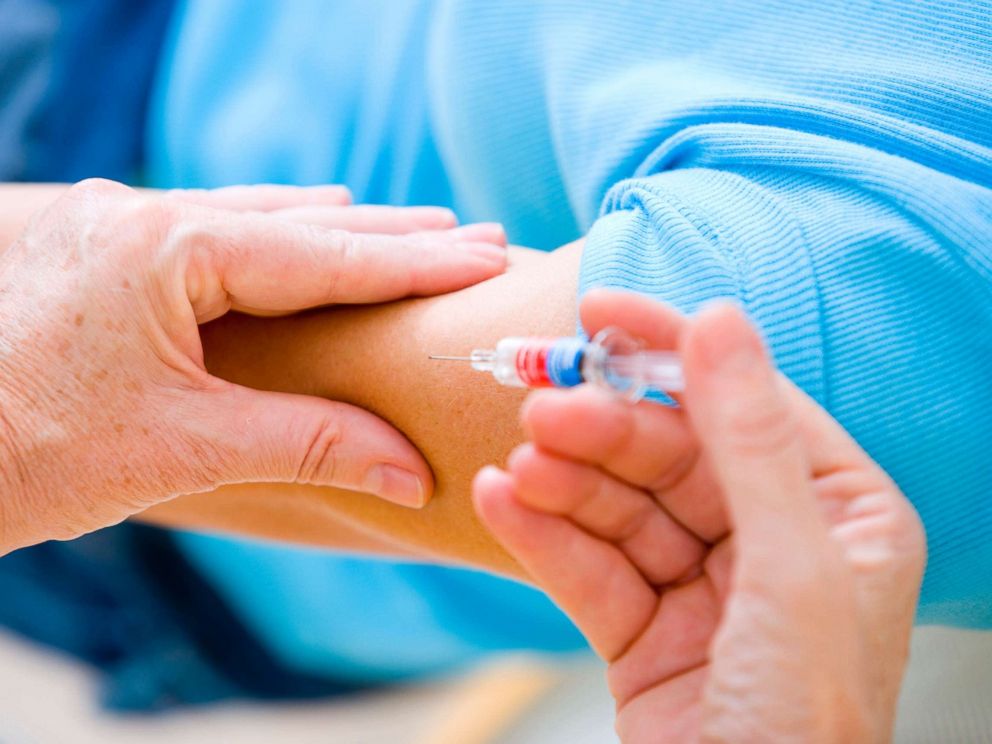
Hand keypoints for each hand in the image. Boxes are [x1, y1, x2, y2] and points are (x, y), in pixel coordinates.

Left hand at [0, 179, 506, 553]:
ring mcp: (111, 227)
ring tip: (406, 229)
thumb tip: (410, 472)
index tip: (483, 254)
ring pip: (252, 218)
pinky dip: (271, 240)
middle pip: (298, 221)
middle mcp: (140, 217)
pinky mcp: (96, 253)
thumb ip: (309, 444)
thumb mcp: (184, 447)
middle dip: (391, 234)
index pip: (325, 253)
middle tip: (471, 233)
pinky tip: (295, 234)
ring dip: (334, 230)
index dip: (413, 260)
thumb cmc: (28, 448)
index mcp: (168, 248)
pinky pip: (206, 231)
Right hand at [474, 290, 924, 742]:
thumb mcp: (789, 572)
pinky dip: (542, 534)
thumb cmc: (804, 726)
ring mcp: (701, 585)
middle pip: (668, 455)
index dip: (669, 351)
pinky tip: (501, 502)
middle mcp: (769, 540)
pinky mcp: (641, 629)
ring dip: (564, 482)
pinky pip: (587, 566)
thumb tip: (720, 322)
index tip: (598, 312)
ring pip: (620, 508)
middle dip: (601, 431)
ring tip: (516, 466)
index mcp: (836, 513)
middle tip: (539, 408)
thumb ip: (749, 444)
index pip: (742, 404)